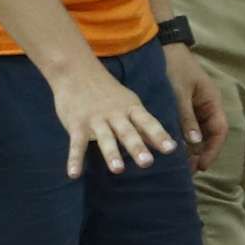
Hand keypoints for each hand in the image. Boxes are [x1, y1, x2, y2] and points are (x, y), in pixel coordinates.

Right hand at [47, 56, 177, 176]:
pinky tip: (73, 174)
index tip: (171, 149)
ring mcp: (95, 120)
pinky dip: (74, 159)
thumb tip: (167, 145)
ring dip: (111, 153)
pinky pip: (76, 144)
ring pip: (104, 138)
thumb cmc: (108, 93)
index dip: (160, 135)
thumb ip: (145, 127)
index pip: (148, 123)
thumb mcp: (130, 105)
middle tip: (147, 163)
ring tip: (118, 170)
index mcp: (131, 109)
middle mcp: (115, 115)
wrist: (75, 70)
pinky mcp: (76, 124)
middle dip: (137, 147)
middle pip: (127, 132)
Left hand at [162, 44, 227, 171]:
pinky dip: (182, 137)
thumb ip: (187, 118)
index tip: (202, 165)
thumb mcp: (179, 92)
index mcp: (212, 101)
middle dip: (200, 153)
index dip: (212, 150)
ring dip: (191, 147)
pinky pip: (187, 125)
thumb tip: (195, 143)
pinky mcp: (183, 105)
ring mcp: (195, 105)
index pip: (219, 131)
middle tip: (188, 170)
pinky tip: (173, 147)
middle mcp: (207, 106)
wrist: (162, 45)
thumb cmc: (174, 65)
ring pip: (198, 132)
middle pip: (209, 135)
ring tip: (180, 163)